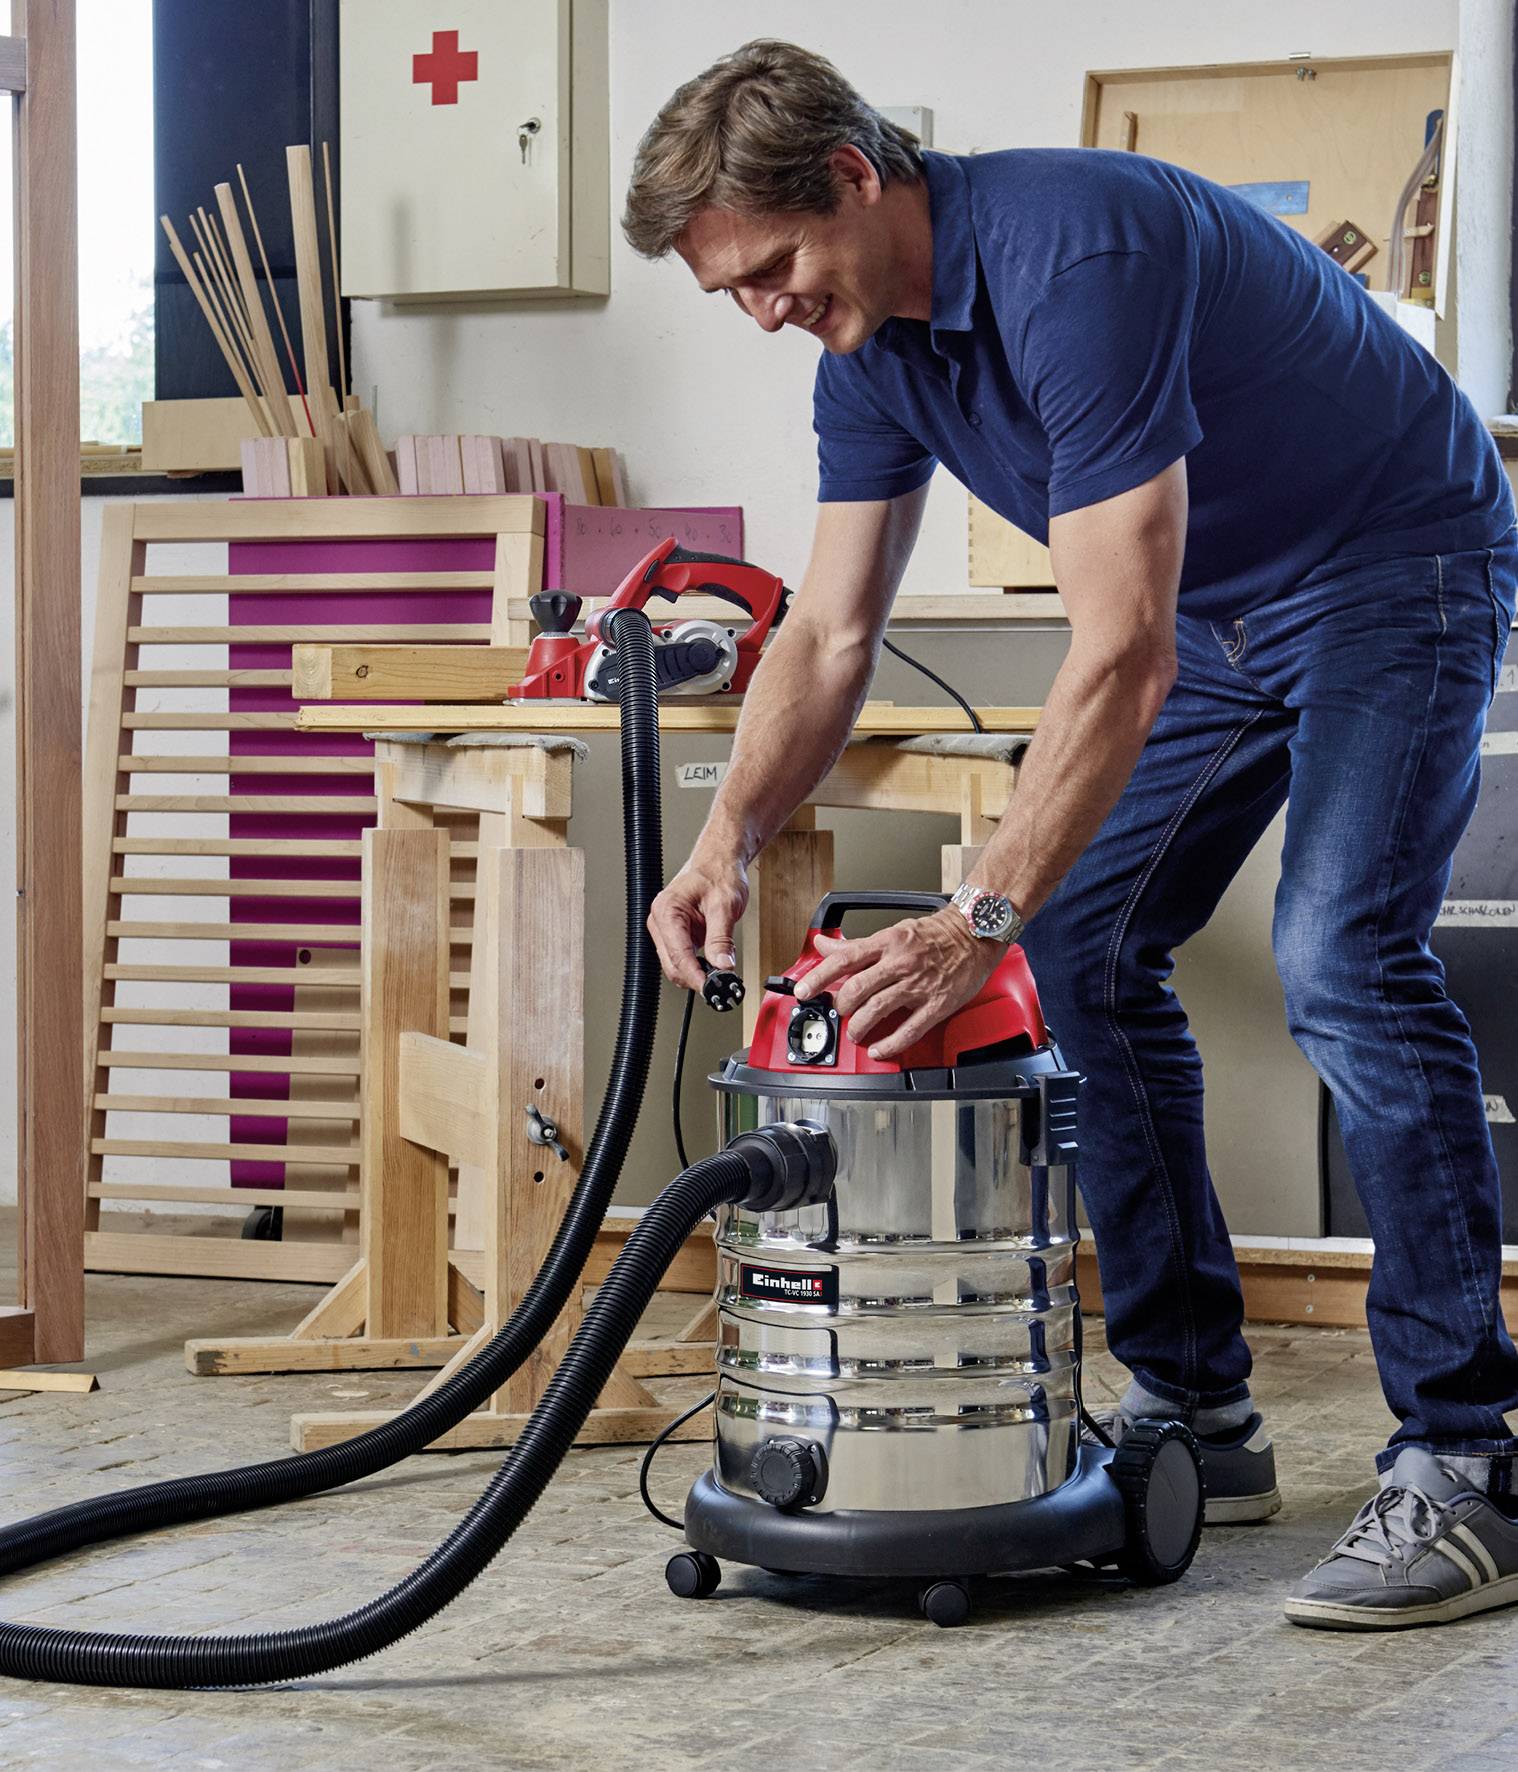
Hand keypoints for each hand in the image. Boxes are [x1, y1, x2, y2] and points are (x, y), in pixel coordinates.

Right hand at [648, 851, 749, 990]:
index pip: (678, 954)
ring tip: (719, 974)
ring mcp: (665, 929)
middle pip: (672, 964)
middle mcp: (660, 920)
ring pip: (675, 965)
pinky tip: (711, 965)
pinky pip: (682, 958)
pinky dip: (696, 966)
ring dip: (696, 973)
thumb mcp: (725, 906)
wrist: (719, 862)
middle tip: (720, 985)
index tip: (710, 988)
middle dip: (695, 978)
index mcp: (667, 910)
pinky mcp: (674, 934)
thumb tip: (722, 966)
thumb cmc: (718, 874)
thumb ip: (721, 939)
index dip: (695, 976)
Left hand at [793, 910, 1004, 1059]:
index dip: (819, 977)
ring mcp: (918, 985)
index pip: (844, 959)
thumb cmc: (934, 935)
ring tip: (855, 1032)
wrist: (975, 934)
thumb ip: (857, 944)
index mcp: (887, 942)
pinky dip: (890, 1044)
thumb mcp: (892, 931)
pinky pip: (909, 1030)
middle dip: (841, 1005)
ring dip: (859, 1026)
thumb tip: (824, 945)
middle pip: (857, 988)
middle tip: (839, 1011)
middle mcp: (899, 963)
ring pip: (877, 1009)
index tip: (803, 991)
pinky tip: (879, 1049)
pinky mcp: (936, 1004)